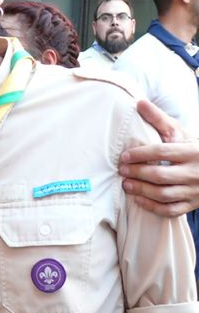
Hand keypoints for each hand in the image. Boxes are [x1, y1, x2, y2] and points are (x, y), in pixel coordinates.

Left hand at [120, 99, 198, 216]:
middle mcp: (195, 172)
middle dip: (137, 173)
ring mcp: (194, 190)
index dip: (140, 154)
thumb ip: (159, 119)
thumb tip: (139, 102)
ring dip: (141, 190)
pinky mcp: (192, 204)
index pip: (162, 152)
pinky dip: (152, 206)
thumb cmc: (192, 149)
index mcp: (192, 152)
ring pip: (164, 194)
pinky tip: (138, 199)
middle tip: (121, 171)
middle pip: (161, 175)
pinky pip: (171, 210)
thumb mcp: (179, 132)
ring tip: (125, 184)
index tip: (123, 156)